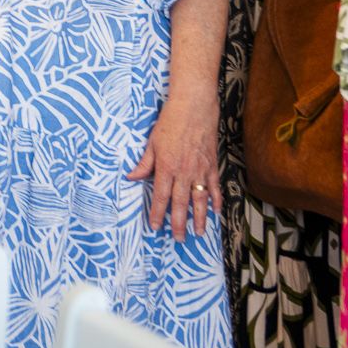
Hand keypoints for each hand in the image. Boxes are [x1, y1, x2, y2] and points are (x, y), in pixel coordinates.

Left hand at [126, 94, 221, 238]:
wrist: (194, 107)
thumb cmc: (170, 122)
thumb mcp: (151, 142)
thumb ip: (144, 164)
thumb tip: (131, 177)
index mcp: (166, 167)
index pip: (160, 196)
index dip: (157, 213)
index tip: (155, 227)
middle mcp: (184, 172)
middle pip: (180, 204)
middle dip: (178, 223)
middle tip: (178, 239)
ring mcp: (200, 170)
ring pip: (200, 200)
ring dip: (198, 218)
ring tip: (197, 233)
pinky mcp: (212, 165)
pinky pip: (215, 187)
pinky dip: (216, 201)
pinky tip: (216, 212)